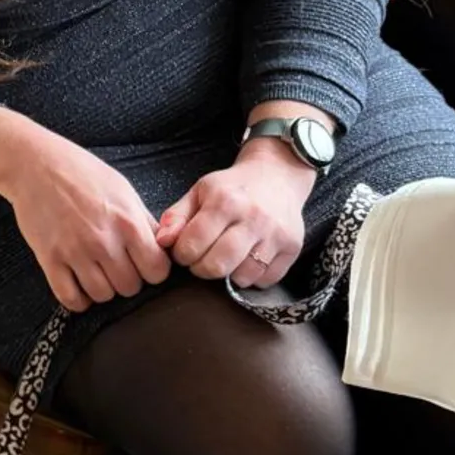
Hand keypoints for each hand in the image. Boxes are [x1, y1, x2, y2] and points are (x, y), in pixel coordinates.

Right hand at [0, 108, 169, 310]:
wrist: (35, 165)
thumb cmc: (81, 173)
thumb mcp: (123, 190)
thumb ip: (143, 222)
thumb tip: (162, 248)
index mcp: (128, 222)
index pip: (157, 271)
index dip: (153, 271)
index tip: (143, 264)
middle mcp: (104, 241)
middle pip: (130, 287)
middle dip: (127, 280)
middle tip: (117, 266)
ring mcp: (75, 252)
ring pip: (102, 296)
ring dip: (103, 289)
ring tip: (97, 272)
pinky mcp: (50, 259)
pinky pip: (70, 298)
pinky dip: (78, 299)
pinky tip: (79, 285)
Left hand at [157, 143, 314, 285]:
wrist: (278, 174)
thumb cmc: (233, 187)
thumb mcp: (200, 191)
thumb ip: (176, 216)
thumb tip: (162, 242)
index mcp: (225, 201)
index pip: (193, 244)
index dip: (181, 254)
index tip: (184, 250)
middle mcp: (254, 218)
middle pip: (218, 265)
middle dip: (201, 269)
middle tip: (201, 260)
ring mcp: (276, 234)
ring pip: (243, 276)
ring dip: (228, 274)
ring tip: (226, 258)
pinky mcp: (293, 247)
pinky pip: (266, 280)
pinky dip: (253, 277)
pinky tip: (247, 260)